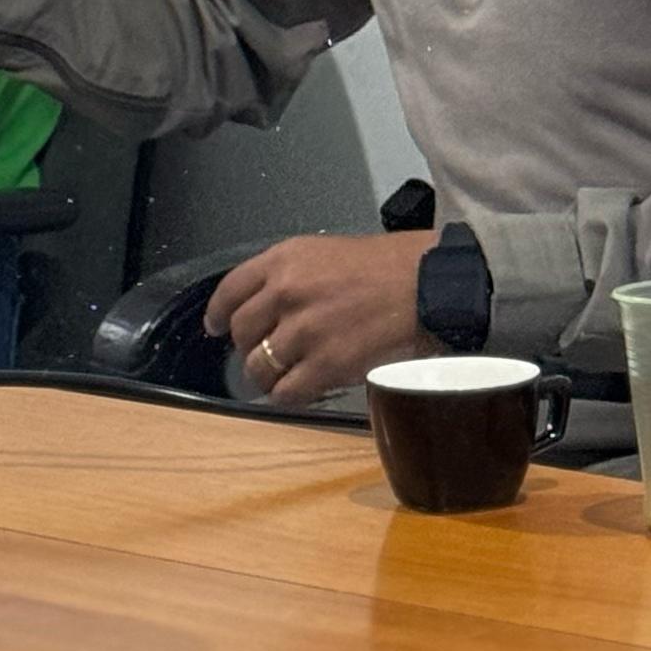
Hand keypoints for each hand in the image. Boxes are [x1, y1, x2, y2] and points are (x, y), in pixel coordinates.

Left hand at [206, 230, 435, 402]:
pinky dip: (291, 395)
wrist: (433, 284)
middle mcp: (287, 291)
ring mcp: (304, 329)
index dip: (218, 314)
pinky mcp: (325, 364)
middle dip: (251, 347)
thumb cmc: (392, 267)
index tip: (216, 328)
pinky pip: (286, 392)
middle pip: (240, 333)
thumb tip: (265, 308)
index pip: (230, 290)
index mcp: (286, 259)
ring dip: (269, 376)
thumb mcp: (330, 254)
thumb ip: (292, 276)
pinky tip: (306, 388)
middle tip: (269, 354)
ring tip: (290, 375)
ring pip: (258, 367)